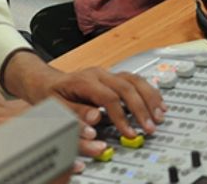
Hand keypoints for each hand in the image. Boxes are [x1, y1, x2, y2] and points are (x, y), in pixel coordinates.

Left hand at [2, 50, 165, 157]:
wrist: (47, 81)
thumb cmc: (52, 95)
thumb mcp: (56, 106)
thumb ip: (75, 114)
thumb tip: (95, 121)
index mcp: (85, 80)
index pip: (109, 97)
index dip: (121, 116)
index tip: (129, 133)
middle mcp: (99, 74)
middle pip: (127, 86)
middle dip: (141, 108)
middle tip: (150, 127)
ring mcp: (108, 74)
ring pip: (135, 80)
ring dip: (150, 98)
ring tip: (159, 115)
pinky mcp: (114, 77)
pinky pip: (136, 80)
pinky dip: (149, 91)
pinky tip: (158, 103)